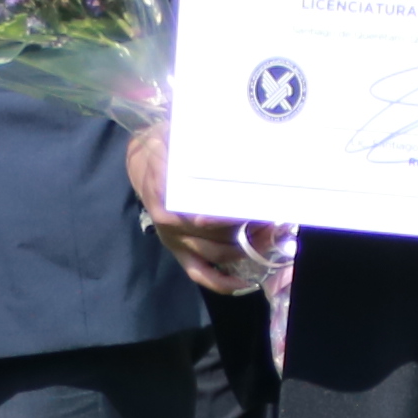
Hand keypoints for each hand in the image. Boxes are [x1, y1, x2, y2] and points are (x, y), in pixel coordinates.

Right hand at [125, 115, 272, 296]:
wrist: (142, 160)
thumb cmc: (168, 143)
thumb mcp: (179, 135)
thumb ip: (199, 145)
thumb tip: (241, 140)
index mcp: (171, 195)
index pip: (208, 215)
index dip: (238, 216)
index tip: (263, 207)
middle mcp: (172, 222)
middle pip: (219, 236)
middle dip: (251, 231)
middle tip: (276, 221)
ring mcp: (175, 240)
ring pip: (217, 254)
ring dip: (246, 249)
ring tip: (270, 238)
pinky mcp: (179, 252)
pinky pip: (200, 274)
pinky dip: (223, 283)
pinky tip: (245, 283)